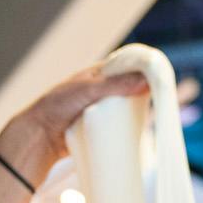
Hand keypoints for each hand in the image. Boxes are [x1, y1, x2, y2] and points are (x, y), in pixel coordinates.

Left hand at [0, 64, 149, 182]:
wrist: (39, 137)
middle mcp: (101, 88)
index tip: (161, 76)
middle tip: (163, 99)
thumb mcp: (88, 90)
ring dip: (138, 112)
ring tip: (156, 115)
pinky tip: (141, 131)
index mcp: (98, 73)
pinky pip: (120, 125)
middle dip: (144, 92)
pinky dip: (129, 127)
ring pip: (127, 107)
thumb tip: (146, 81)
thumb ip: (116, 85)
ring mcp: (101, 109)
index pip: (127, 66)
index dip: (144, 69)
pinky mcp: (100, 127)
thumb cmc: (58, 106)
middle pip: (130, 87)